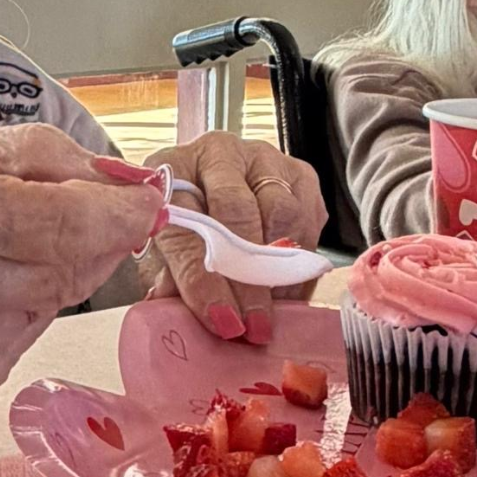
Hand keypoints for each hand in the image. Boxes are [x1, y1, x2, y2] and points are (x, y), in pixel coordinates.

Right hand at [0, 122, 166, 407]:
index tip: (145, 193)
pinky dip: (25, 296)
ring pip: (60, 294)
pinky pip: (32, 325)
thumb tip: (119, 178)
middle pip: (72, 259)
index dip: (120, 207)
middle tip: (74, 199)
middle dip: (91, 227)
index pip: (64, 219)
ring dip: (54, 260)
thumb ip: (33, 154)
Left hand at [136, 132, 327, 344]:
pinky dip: (302, 259)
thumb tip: (169, 311)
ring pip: (280, 212)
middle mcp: (216, 152)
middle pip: (235, 215)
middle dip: (247, 280)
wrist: (218, 185)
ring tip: (274, 309)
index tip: (221, 319)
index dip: (203, 279)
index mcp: (169, 168)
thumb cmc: (187, 222)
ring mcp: (261, 157)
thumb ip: (170, 275)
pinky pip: (309, 217)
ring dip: (279, 270)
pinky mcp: (298, 171)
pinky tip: (291, 286)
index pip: (186, 225)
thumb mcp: (167, 246)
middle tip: (253, 324)